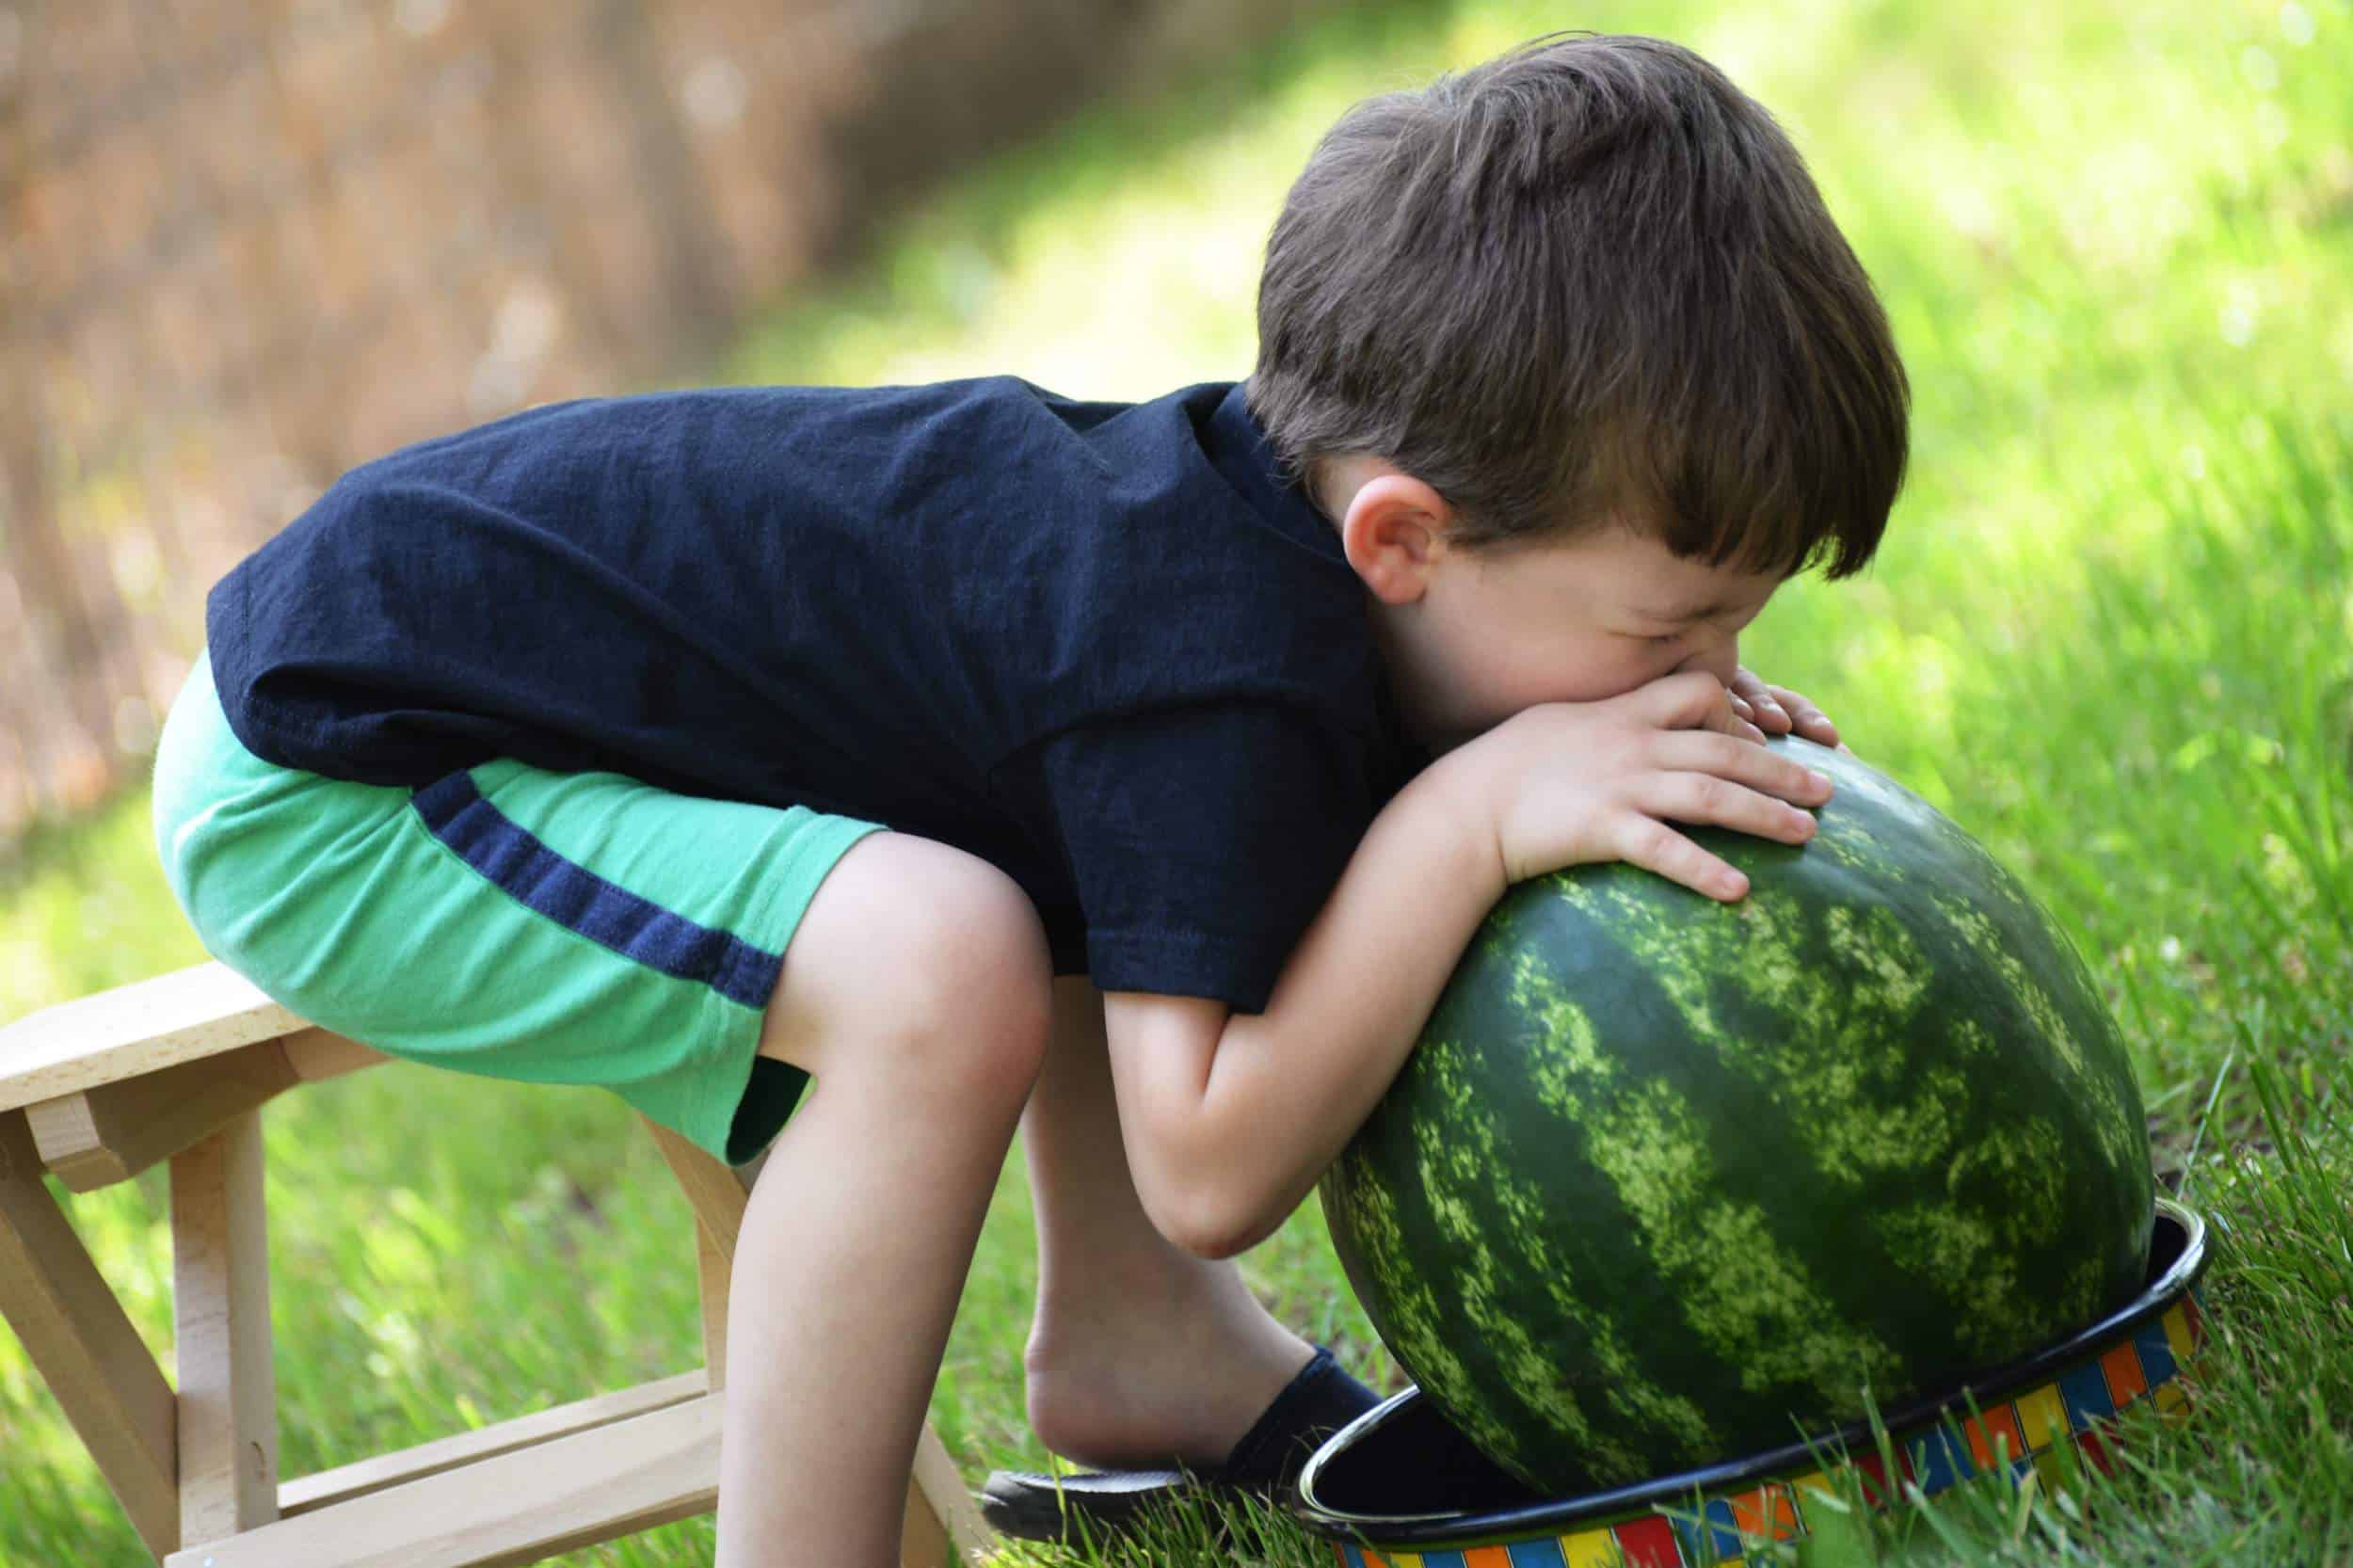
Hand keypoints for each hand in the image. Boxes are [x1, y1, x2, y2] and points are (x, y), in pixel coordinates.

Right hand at [1456, 670, 1836, 899]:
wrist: (1462, 807)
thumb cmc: (1503, 769)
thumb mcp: (1558, 725)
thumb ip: (1603, 724)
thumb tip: (1630, 733)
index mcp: (1622, 714)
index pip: (1701, 691)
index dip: (1738, 715)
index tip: (1760, 742)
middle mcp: (1631, 744)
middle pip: (1725, 748)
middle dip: (1782, 769)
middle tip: (1829, 789)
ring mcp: (1619, 785)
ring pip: (1711, 794)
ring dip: (1766, 814)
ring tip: (1808, 833)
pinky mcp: (1603, 829)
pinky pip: (1665, 850)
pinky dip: (1705, 869)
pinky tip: (1739, 891)